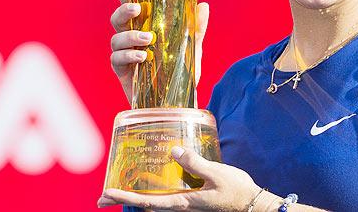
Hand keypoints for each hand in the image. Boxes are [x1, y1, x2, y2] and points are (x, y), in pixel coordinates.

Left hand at [97, 146, 263, 211]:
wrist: (256, 207)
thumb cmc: (238, 193)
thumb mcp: (218, 174)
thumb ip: (195, 163)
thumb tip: (173, 150)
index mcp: (184, 203)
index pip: (146, 202)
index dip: (124, 196)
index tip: (105, 193)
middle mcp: (181, 209)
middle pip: (144, 206)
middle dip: (122, 201)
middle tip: (101, 198)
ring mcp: (186, 208)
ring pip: (154, 205)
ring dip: (134, 199)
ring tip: (118, 191)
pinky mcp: (192, 204)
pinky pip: (166, 201)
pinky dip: (151, 196)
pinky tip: (149, 186)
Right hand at [108, 0, 209, 103]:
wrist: (177, 101)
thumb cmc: (180, 71)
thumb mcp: (192, 47)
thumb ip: (196, 28)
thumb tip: (203, 6)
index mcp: (144, 25)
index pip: (130, 3)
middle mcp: (130, 36)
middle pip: (117, 18)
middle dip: (123, 10)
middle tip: (137, 8)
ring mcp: (124, 54)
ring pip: (115, 38)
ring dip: (130, 35)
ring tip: (148, 40)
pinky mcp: (122, 71)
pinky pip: (116, 59)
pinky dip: (129, 55)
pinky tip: (143, 57)